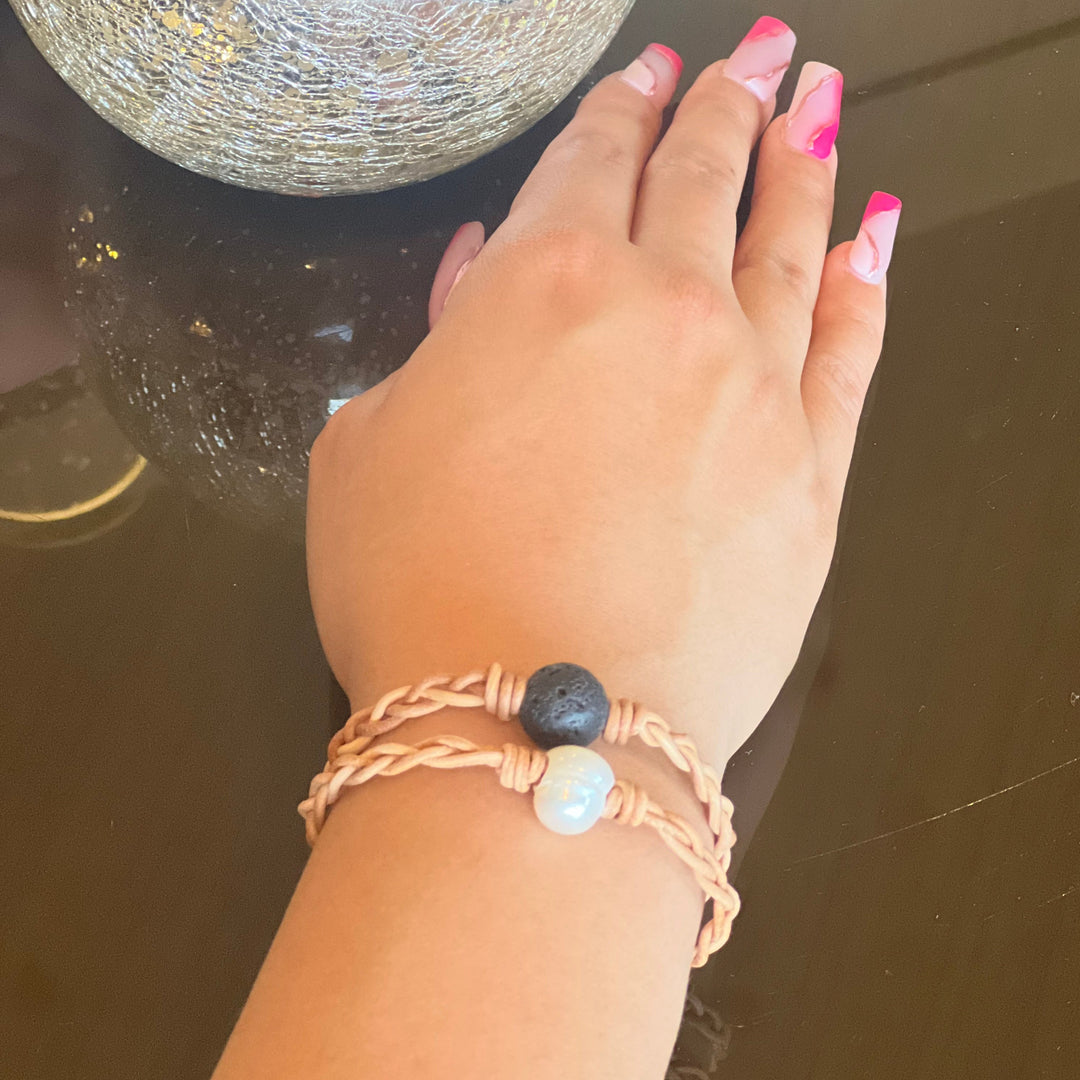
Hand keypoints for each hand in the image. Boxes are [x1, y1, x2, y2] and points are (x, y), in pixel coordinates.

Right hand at [306, 21, 900, 769]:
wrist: (533, 729)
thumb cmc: (424, 595)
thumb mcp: (366, 444)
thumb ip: (433, 343)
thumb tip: (475, 276)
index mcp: (543, 285)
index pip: (594, 162)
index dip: (623, 106)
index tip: (651, 71)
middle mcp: (662, 315)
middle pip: (705, 179)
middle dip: (729, 104)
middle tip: (760, 57)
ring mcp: (751, 394)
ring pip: (791, 247)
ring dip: (805, 169)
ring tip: (820, 116)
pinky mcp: (809, 478)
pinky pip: (850, 353)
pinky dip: (866, 286)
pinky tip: (876, 241)